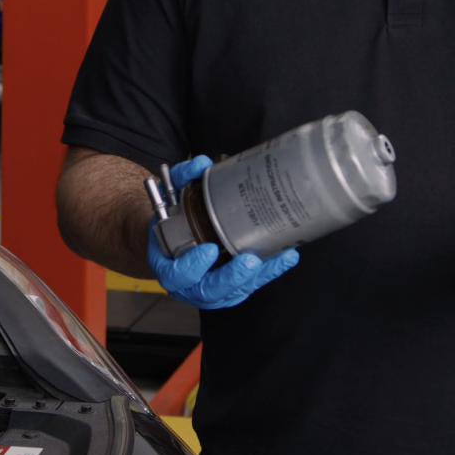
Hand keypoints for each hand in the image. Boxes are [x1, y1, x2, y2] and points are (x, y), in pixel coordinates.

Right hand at [147, 155, 299, 308]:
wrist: (175, 238)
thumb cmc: (173, 221)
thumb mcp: (170, 199)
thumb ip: (182, 179)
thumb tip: (202, 164)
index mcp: (168, 267)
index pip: (177, 275)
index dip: (192, 266)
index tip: (209, 249)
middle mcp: (190, 285)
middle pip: (210, 290)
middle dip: (232, 277)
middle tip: (249, 260)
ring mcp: (212, 289)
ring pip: (235, 290)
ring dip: (259, 275)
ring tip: (278, 257)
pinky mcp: (233, 288)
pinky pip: (252, 284)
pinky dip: (271, 271)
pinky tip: (286, 256)